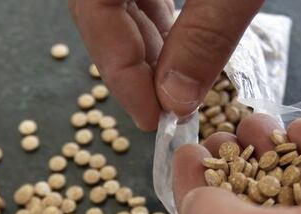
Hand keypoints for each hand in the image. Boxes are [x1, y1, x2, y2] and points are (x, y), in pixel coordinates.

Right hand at [68, 0, 263, 129]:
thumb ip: (206, 32)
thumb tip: (177, 97)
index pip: (94, 12)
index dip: (118, 70)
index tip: (152, 116)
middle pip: (101, 14)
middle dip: (134, 67)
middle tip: (165, 113)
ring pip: (120, 3)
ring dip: (147, 48)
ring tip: (177, 90)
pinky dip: (158, 21)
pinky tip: (181, 48)